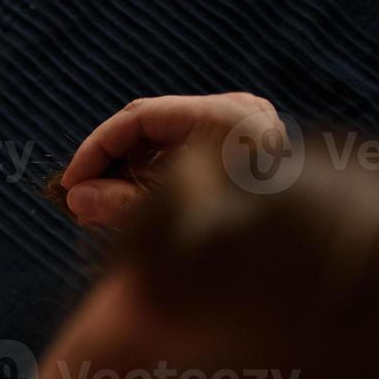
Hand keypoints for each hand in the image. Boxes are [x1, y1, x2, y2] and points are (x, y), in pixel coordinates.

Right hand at [60, 93, 283, 226]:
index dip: (95, 149)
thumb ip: (122, 205)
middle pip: (151, 125)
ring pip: (165, 140)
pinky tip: (128, 207)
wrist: (309, 265)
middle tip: (78, 199)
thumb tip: (76, 197)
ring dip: (127, 172)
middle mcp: (238, 113)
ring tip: (97, 210)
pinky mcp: (243, 150)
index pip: (138, 118)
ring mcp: (244, 129)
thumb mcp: (176, 221)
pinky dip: (154, 176)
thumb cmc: (250, 243)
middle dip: (109, 162)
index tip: (69, 184)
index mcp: (225, 118)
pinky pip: (185, 153)